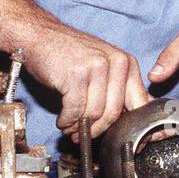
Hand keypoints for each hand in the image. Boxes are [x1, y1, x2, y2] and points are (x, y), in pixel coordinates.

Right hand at [22, 24, 150, 138]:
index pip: (138, 103)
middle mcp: (116, 63)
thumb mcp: (102, 66)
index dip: (131, 127)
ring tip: (71, 128)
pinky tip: (63, 120)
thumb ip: (119, 90)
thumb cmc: (69, 54)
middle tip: (84, 136)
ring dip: (79, 127)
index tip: (124, 141)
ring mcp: (96, 67)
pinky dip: (67, 121)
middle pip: (114, 113)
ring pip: (94, 114)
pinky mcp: (76, 75)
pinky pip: (75, 110)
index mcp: (127, 63)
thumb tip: (132, 121)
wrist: (40, 35)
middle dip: (98, 130)